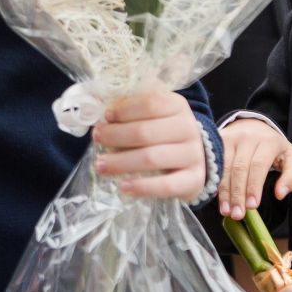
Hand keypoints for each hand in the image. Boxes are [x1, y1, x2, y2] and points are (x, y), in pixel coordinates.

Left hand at [92, 90, 206, 200]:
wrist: (194, 158)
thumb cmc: (163, 132)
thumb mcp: (152, 114)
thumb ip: (130, 110)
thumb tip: (99, 112)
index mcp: (177, 106)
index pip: (150, 104)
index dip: (124, 110)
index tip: (105, 117)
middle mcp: (188, 128)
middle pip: (145, 132)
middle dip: (115, 136)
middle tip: (96, 139)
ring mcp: (193, 155)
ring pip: (152, 158)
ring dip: (121, 162)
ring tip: (100, 165)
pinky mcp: (194, 180)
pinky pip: (166, 185)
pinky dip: (142, 187)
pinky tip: (123, 186)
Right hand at [219, 117, 291, 218]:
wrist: (253, 126)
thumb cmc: (274, 149)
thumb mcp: (291, 159)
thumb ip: (291, 177)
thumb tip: (280, 194)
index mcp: (268, 141)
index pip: (258, 165)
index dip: (254, 186)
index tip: (252, 206)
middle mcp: (247, 136)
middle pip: (239, 168)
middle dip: (238, 193)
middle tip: (237, 214)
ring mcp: (230, 137)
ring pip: (224, 166)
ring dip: (224, 191)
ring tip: (226, 210)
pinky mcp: (217, 140)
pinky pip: (213, 162)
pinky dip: (214, 180)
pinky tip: (214, 196)